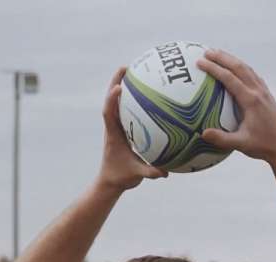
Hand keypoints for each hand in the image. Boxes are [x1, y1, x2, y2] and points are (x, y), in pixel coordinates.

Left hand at [97, 67, 167, 192]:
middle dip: (116, 82)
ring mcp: (117, 126)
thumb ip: (150, 172)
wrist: (110, 181)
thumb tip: (165, 172)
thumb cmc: (120, 177)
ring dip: (123, 85)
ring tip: (135, 70)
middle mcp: (112, 127)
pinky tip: (149, 92)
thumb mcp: (136, 176)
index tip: (119, 87)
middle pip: (111, 100)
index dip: (112, 100)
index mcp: (113, 135)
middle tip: (126, 66)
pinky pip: (128, 109)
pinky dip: (134, 99)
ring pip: (118, 102)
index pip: (109, 114)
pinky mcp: (122, 129)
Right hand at [197, 49, 275, 164]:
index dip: (214, 68)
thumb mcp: (241, 144)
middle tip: (206, 51)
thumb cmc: (262, 147)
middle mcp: (259, 92)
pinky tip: (235, 70)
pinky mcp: (267, 96)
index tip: (201, 62)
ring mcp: (264, 92)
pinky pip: (253, 76)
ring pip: (247, 69)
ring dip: (232, 60)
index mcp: (251, 101)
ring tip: (218, 54)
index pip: (230, 78)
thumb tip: (202, 133)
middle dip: (222, 57)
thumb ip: (221, 139)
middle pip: (239, 67)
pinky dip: (242, 68)